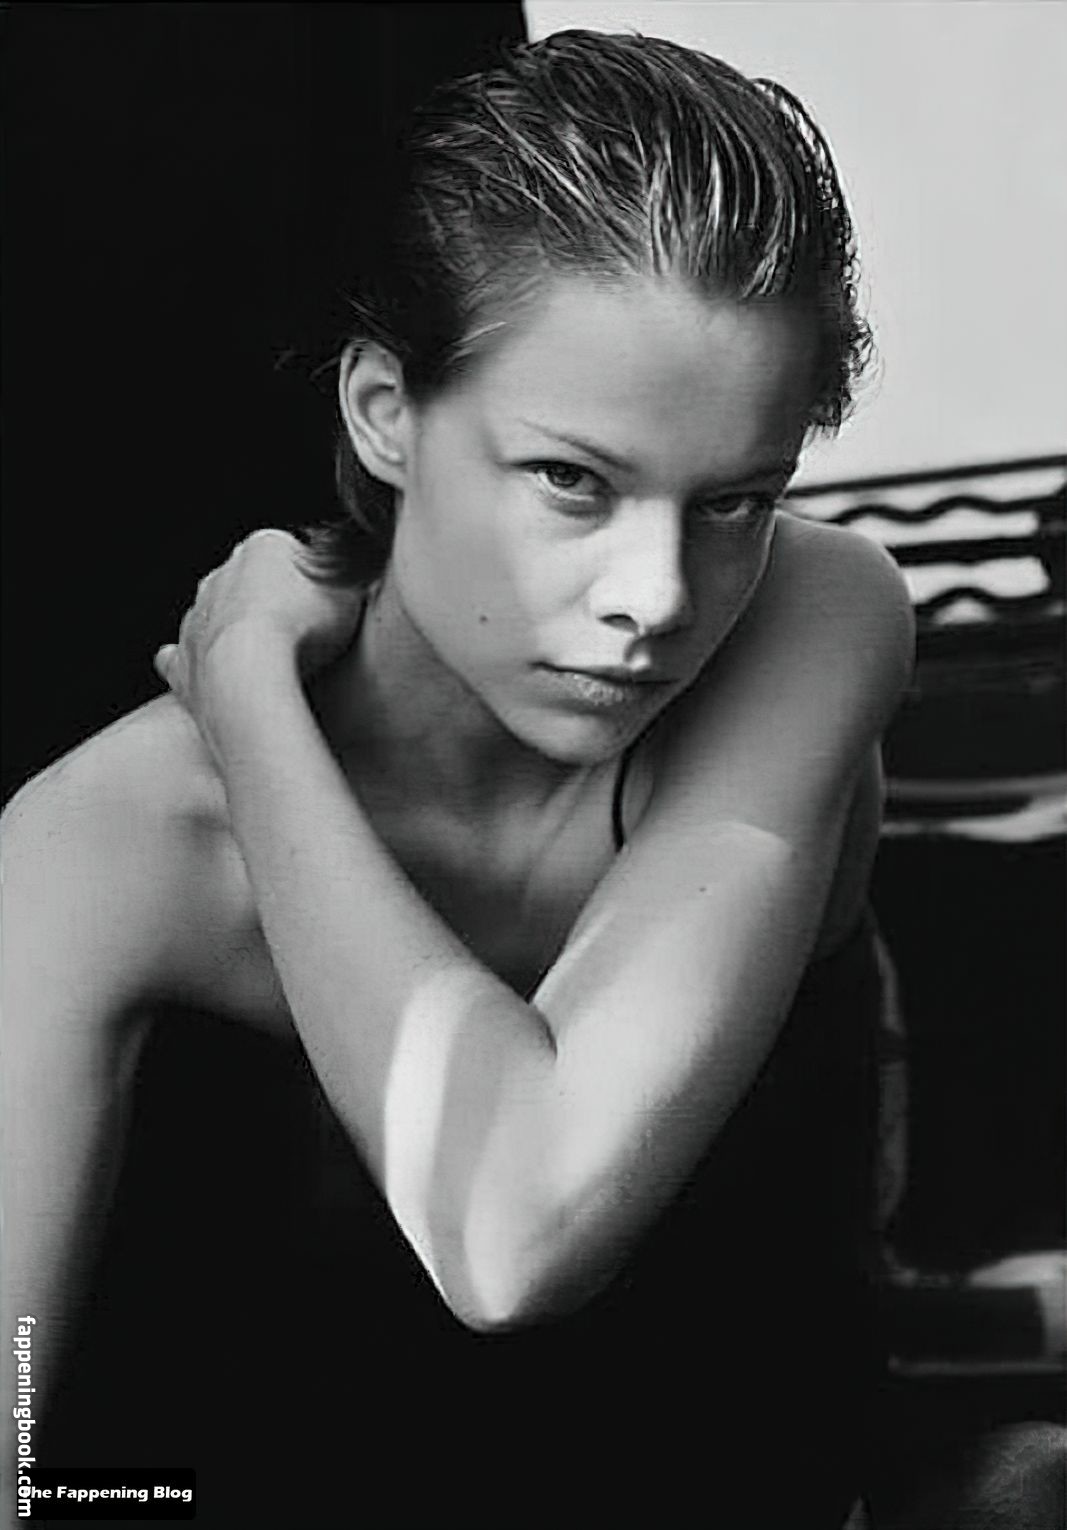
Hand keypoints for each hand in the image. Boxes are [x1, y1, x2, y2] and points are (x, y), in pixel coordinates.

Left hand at [154, 529, 363, 744]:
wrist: (250, 673)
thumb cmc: (306, 629)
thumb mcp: (351, 590)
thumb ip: (352, 577)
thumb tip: (355, 576)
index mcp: (264, 546)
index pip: (293, 552)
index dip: (316, 581)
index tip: (332, 606)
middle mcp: (222, 573)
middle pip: (251, 581)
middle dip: (272, 601)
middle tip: (305, 633)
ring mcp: (197, 618)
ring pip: (216, 615)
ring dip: (237, 631)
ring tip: (269, 659)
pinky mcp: (183, 662)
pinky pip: (182, 657)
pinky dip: (194, 662)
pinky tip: (211, 673)